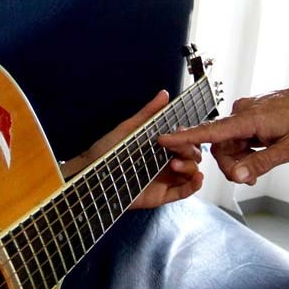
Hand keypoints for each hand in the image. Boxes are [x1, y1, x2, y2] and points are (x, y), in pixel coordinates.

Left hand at [66, 91, 203, 208]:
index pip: (184, 140)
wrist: (91, 176)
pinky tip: (197, 177)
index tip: (181, 132)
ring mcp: (166, 179)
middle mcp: (166, 161)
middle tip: (175, 149)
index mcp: (161, 146)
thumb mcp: (129, 129)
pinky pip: (184, 191)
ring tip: (175, 164)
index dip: (187, 136)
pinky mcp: (162, 195)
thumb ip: (148, 113)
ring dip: (190, 166)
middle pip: (192, 155)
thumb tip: (164, 94)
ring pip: (191, 172)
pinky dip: (194, 185)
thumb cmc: (106, 151)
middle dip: (189, 151)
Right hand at [158, 82, 288, 184]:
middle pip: (220, 145)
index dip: (186, 137)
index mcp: (248, 119)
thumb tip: (238, 177)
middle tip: (249, 176)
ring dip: (240, 157)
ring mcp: (244, 113)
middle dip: (231, 163)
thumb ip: (261, 163)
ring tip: (260, 164)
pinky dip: (245, 148)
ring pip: (229, 143)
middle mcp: (241, 113)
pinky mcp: (248, 115)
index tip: (164, 139)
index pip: (210, 131)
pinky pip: (238, 136)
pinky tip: (260, 152)